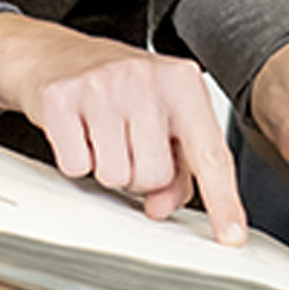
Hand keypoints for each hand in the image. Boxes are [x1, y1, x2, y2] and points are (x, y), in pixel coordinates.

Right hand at [0, 12, 244, 240]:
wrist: (56, 54)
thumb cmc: (119, 88)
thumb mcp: (162, 115)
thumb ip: (178, 165)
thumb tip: (162, 207)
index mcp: (184, 82)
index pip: (209, 152)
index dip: (222, 199)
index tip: (231, 235)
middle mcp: (147, 78)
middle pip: (155, 177)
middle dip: (139, 175)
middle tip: (127, 143)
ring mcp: (102, 86)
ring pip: (115, 177)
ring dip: (108, 167)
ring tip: (103, 134)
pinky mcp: (61, 99)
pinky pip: (77, 166)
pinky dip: (76, 159)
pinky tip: (79, 130)